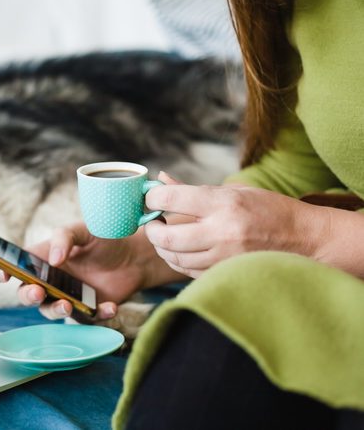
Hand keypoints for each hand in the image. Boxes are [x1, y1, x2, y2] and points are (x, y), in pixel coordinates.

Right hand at [0, 222, 161, 320]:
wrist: (134, 255)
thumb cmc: (103, 238)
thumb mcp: (83, 230)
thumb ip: (65, 238)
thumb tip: (53, 260)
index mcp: (43, 258)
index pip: (16, 266)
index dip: (3, 271)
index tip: (2, 275)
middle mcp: (50, 280)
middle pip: (27, 294)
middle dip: (28, 295)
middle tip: (37, 291)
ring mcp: (67, 297)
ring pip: (51, 310)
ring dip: (56, 310)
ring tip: (67, 304)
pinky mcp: (87, 310)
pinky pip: (86, 318)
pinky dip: (97, 315)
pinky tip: (109, 307)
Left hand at [143, 173, 322, 276]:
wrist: (304, 238)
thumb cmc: (267, 208)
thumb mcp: (234, 190)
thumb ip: (193, 190)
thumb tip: (160, 180)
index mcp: (223, 203)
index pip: (172, 199)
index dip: (153, 198)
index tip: (150, 198)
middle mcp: (222, 231)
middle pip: (167, 237)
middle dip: (151, 229)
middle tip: (152, 222)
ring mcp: (224, 256)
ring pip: (175, 258)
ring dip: (162, 247)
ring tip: (163, 236)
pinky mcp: (226, 273)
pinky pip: (189, 271)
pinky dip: (177, 261)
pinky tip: (179, 251)